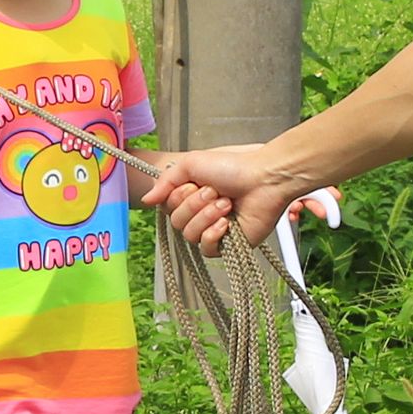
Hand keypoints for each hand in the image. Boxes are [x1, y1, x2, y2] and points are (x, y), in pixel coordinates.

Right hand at [138, 143, 305, 253]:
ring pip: (190, 235)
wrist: (264, 179)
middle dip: (195, 205)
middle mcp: (200, 212)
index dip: (179, 197)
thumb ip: (166, 181)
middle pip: (177, 222)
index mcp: (190, 195)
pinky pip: (206, 250)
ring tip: (226, 204)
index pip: (168, 207)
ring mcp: (213, 229)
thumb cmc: (234, 167)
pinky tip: (226, 223)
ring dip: (207, 217)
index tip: (196, 184)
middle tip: (215, 192)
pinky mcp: (228, 244)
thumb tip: (147, 200)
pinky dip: (213, 234)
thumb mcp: (191, 163)